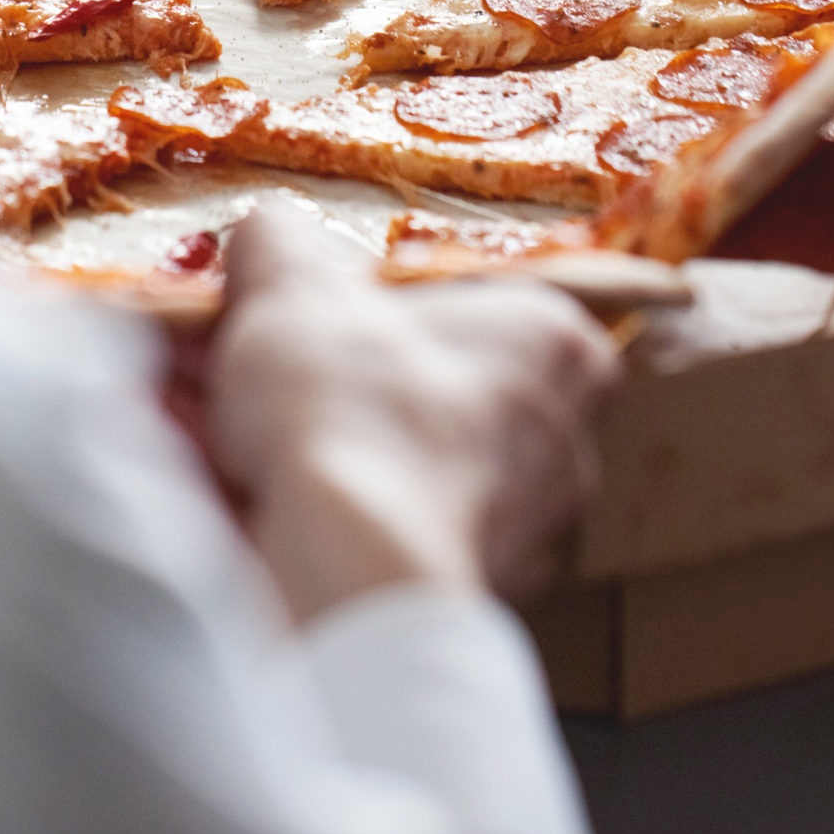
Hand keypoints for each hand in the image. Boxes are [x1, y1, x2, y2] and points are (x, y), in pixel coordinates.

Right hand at [207, 203, 615, 622]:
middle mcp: (568, 436)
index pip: (501, 308)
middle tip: (302, 390)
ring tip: (278, 457)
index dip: (410, 314)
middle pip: (465, 395)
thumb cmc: (348, 406)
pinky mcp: (491, 599)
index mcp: (553, 340)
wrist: (351, 560)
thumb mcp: (290, 286)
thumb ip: (279, 242)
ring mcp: (538, 529)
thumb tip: (266, 234)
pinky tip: (302, 521)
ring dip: (370, 468)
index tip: (347, 327)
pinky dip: (368, 535)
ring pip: (443, 478)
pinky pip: (423, 549)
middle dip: (383, 395)